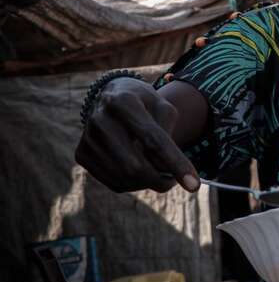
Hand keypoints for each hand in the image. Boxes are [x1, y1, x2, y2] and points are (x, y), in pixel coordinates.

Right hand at [75, 77, 199, 192]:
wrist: (112, 96)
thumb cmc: (145, 104)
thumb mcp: (164, 107)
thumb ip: (169, 135)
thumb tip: (166, 170)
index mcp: (124, 102)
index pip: (153, 139)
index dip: (176, 164)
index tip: (194, 185)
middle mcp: (100, 119)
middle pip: (136, 165)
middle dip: (161, 180)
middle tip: (174, 179)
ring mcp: (87, 138)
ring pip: (124, 178)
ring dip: (148, 183)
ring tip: (158, 172)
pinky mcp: (82, 154)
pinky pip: (113, 182)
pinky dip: (133, 183)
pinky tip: (139, 170)